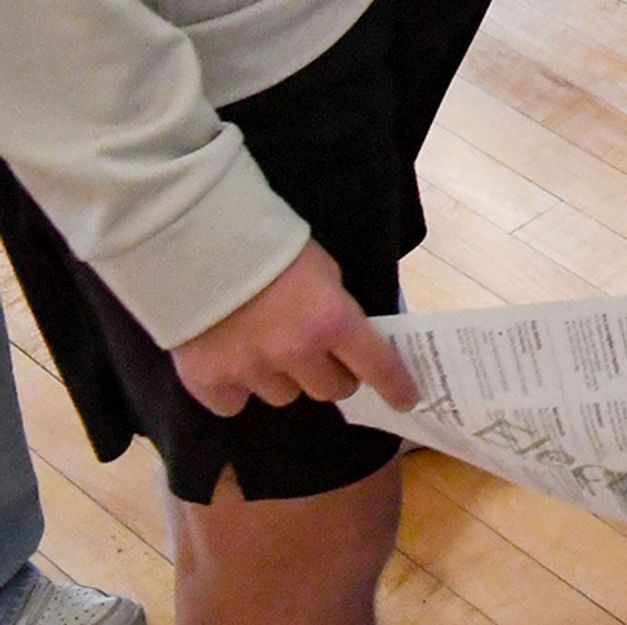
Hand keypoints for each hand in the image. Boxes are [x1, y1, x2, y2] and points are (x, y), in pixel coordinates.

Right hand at [172, 242, 413, 416]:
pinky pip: (233, 405)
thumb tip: (351, 342)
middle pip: (330, 390)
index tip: (406, 400)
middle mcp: (295, 353)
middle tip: (319, 356)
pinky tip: (228, 360)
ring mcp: (251, 371)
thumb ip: (337, 310)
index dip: (396, 385)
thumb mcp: (324, 271)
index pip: (376, 365)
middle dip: (332, 375)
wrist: (197, 244)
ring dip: (282, 378)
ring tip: (262, 345)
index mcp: (332, 321)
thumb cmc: (271, 248)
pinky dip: (234, 389)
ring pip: (283, 397)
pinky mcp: (208, 383)